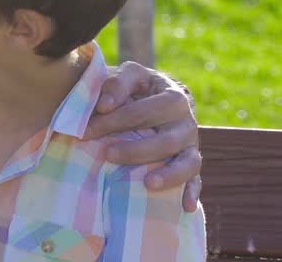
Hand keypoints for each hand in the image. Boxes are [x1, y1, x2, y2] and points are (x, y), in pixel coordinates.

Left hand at [83, 61, 202, 212]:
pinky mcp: (191, 162)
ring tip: (148, 184)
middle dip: (136, 149)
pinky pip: (196, 178)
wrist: (157, 96)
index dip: (113, 120)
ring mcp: (191, 144)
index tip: (85, 130)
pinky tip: (185, 205)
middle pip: (167, 139)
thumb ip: (116, 84)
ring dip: (169, 174)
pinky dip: (192, 191)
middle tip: (107, 154)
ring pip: (188, 162)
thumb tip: (104, 106)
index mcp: (172, 96)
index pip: (141, 112)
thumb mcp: (128, 76)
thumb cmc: (136, 88)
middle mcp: (186, 121)